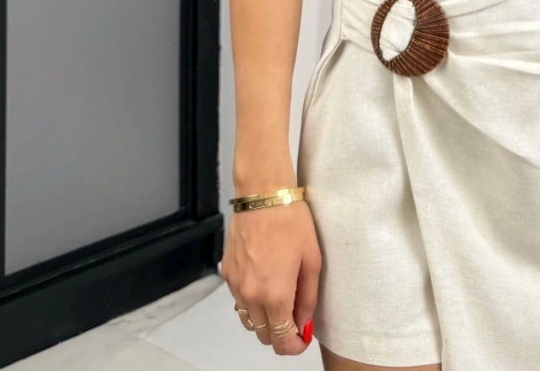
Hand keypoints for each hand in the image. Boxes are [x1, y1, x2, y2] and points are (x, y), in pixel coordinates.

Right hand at [221, 201, 320, 354]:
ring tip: (280, 297)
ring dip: (264, 318)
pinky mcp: (227, 272)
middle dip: (280, 333)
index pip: (280, 341)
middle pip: (262, 335)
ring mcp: (235, 285)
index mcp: (274, 295)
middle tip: (295, 316)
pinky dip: (251, 300)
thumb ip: (308, 297)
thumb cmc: (291, 221)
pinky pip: (238, 299)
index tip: (302, 338)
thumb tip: (304, 323)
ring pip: (248, 320)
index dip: (294, 345)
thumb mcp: (312, 259)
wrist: (262, 193)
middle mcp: (250, 295)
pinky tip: (264, 280)